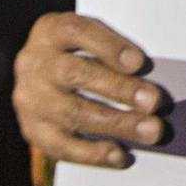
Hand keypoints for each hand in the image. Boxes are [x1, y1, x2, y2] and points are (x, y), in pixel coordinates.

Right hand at [12, 13, 162, 167]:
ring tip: (150, 130)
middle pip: (75, 74)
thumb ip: (114, 52)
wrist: (38, 80)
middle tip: (153, 101)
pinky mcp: (33, 130)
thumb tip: (149, 81)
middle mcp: (35, 64)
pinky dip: (93, 153)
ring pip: (73, 113)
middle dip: (118, 88)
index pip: (77, 31)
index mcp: (51, 31)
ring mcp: (31, 99)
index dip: (108, 46)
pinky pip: (62, 146)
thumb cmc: (75, 57)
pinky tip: (120, 154)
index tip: (139, 62)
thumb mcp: (89, 41)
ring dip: (117, 124)